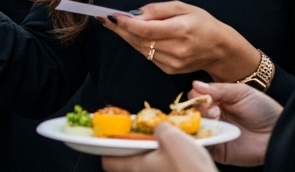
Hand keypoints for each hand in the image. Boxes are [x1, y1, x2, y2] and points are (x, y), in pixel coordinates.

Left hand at [100, 1, 255, 79]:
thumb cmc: (203, 23)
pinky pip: (147, 55)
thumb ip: (159, 10)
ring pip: (140, 49)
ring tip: (114, 24)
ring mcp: (172, 63)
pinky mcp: (169, 70)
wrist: (220, 50)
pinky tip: (134, 35)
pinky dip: (139, 45)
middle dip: (120, 29)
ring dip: (126, 37)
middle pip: (139, 40)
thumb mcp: (184, 7)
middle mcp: (176, 49)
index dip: (126, 24)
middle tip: (104, 19)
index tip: (111, 16)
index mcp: (181, 30)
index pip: (146, 30)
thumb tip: (136, 14)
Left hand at [101, 122, 218, 171]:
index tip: (106, 135)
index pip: (107, 161)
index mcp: (136, 167)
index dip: (105, 146)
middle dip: (131, 146)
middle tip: (138, 133)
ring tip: (160, 139)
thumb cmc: (189, 169)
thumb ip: (160, 127)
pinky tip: (177, 151)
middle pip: (127, 161)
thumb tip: (159, 126)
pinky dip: (164, 159)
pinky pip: (161, 167)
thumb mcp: (172, 137)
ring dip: (149, 152)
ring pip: (145, 165)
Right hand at [186, 81, 279, 166]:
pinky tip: (206, 133)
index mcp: (216, 102)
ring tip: (214, 121)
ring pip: (192, 128)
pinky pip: (201, 145)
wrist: (278, 133)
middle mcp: (212, 117)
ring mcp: (213, 133)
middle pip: (190, 112)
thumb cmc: (263, 110)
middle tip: (215, 112)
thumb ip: (218, 89)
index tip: (209, 100)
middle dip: (198, 110)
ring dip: (196, 124)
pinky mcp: (216, 149)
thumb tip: (195, 84)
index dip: (197, 98)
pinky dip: (198, 140)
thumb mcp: (241, 93)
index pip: (195, 97)